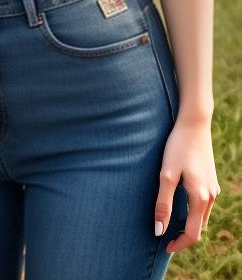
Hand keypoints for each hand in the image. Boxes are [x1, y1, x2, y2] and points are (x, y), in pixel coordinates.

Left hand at [154, 117, 218, 252]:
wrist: (194, 124)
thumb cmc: (177, 147)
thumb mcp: (166, 175)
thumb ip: (162, 203)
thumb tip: (159, 230)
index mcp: (200, 198)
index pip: (193, 233)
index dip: (179, 244)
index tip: (164, 247)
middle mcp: (211, 196)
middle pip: (198, 227)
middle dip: (183, 235)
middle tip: (165, 237)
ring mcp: (212, 188)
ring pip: (202, 216)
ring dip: (188, 223)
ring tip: (170, 223)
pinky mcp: (210, 180)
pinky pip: (203, 204)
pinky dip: (193, 211)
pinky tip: (180, 204)